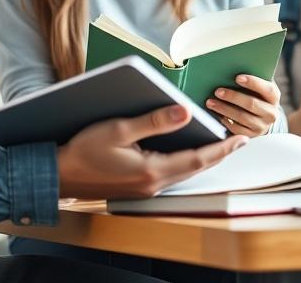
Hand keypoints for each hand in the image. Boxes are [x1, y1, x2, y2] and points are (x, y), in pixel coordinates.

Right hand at [56, 104, 246, 198]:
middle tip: (240, 141)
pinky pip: (172, 175)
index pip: (197, 159)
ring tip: (220, 145)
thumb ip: (155, 121)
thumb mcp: (119, 129)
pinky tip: (189, 153)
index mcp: (151, 170)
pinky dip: (187, 163)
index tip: (241, 140)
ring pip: (185, 173)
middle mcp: (153, 185)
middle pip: (195, 169)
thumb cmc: (84, 150)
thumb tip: (185, 112)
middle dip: (219, 155)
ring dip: (203, 160)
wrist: (59, 175)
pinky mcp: (139, 188)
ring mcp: (146, 189)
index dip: (222, 149)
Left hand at [207, 75, 281, 136]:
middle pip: (251, 104)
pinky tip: (216, 114)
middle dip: (233, 96)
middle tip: (217, 91)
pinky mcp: (251, 136)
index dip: (253, 83)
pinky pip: (236, 129)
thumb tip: (232, 68)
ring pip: (241, 117)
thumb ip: (252, 79)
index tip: (237, 77)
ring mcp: (261, 126)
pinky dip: (225, 121)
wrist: (262, 118)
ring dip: (224, 109)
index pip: (267, 89)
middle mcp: (271, 113)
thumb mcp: (259, 87)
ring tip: (210, 102)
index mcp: (274, 97)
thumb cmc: (256, 95)